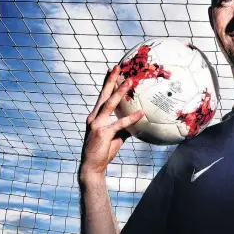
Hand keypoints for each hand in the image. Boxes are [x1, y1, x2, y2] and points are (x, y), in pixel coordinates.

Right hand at [79, 65, 143, 180]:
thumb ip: (124, 126)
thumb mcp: (116, 136)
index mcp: (95, 116)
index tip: (111, 70)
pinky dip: (131, 118)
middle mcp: (94, 117)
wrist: (92, 167)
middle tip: (118, 67)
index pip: (102, 96)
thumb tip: (138, 120)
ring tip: (130, 81)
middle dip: (111, 80)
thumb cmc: (103, 150)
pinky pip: (119, 123)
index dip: (107, 83)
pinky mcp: (103, 133)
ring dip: (120, 92)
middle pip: (104, 95)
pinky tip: (141, 113)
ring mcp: (97, 124)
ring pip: (110, 104)